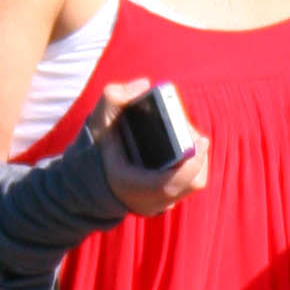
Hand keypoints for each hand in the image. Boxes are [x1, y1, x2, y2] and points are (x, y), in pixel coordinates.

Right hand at [91, 77, 210, 216]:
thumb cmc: (95, 149)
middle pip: (191, 182)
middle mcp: (148, 201)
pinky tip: (184, 149)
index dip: (191, 163)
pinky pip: (189, 185)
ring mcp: (158, 205)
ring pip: (193, 183)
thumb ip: (113, 97)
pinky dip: (192, 166)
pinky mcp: (165, 202)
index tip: (202, 139)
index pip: (170, 183)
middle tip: (192, 133)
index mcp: (131, 185)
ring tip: (188, 138)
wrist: (88, 179)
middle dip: (197, 154)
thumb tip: (143, 85)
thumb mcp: (98, 121)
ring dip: (197, 159)